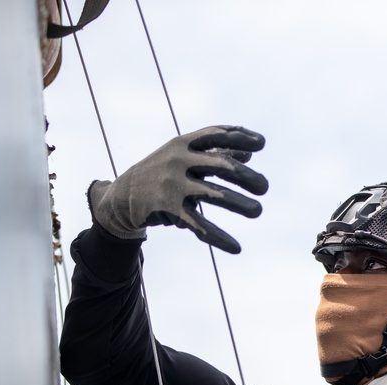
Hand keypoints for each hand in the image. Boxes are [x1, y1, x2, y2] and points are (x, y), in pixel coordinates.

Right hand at [87, 125, 267, 253]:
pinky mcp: (169, 210)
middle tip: (264, 187)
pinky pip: (199, 225)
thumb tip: (250, 155)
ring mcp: (173, 185)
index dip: (239, 138)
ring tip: (257, 210)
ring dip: (238, 204)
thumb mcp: (183, 156)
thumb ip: (215, 153)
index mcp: (184, 144)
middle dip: (245, 176)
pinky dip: (219, 237)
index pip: (215, 135)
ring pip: (213, 195)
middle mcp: (179, 161)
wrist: (122, 196)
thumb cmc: (163, 171)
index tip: (262, 143)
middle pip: (220, 165)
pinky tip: (236, 248)